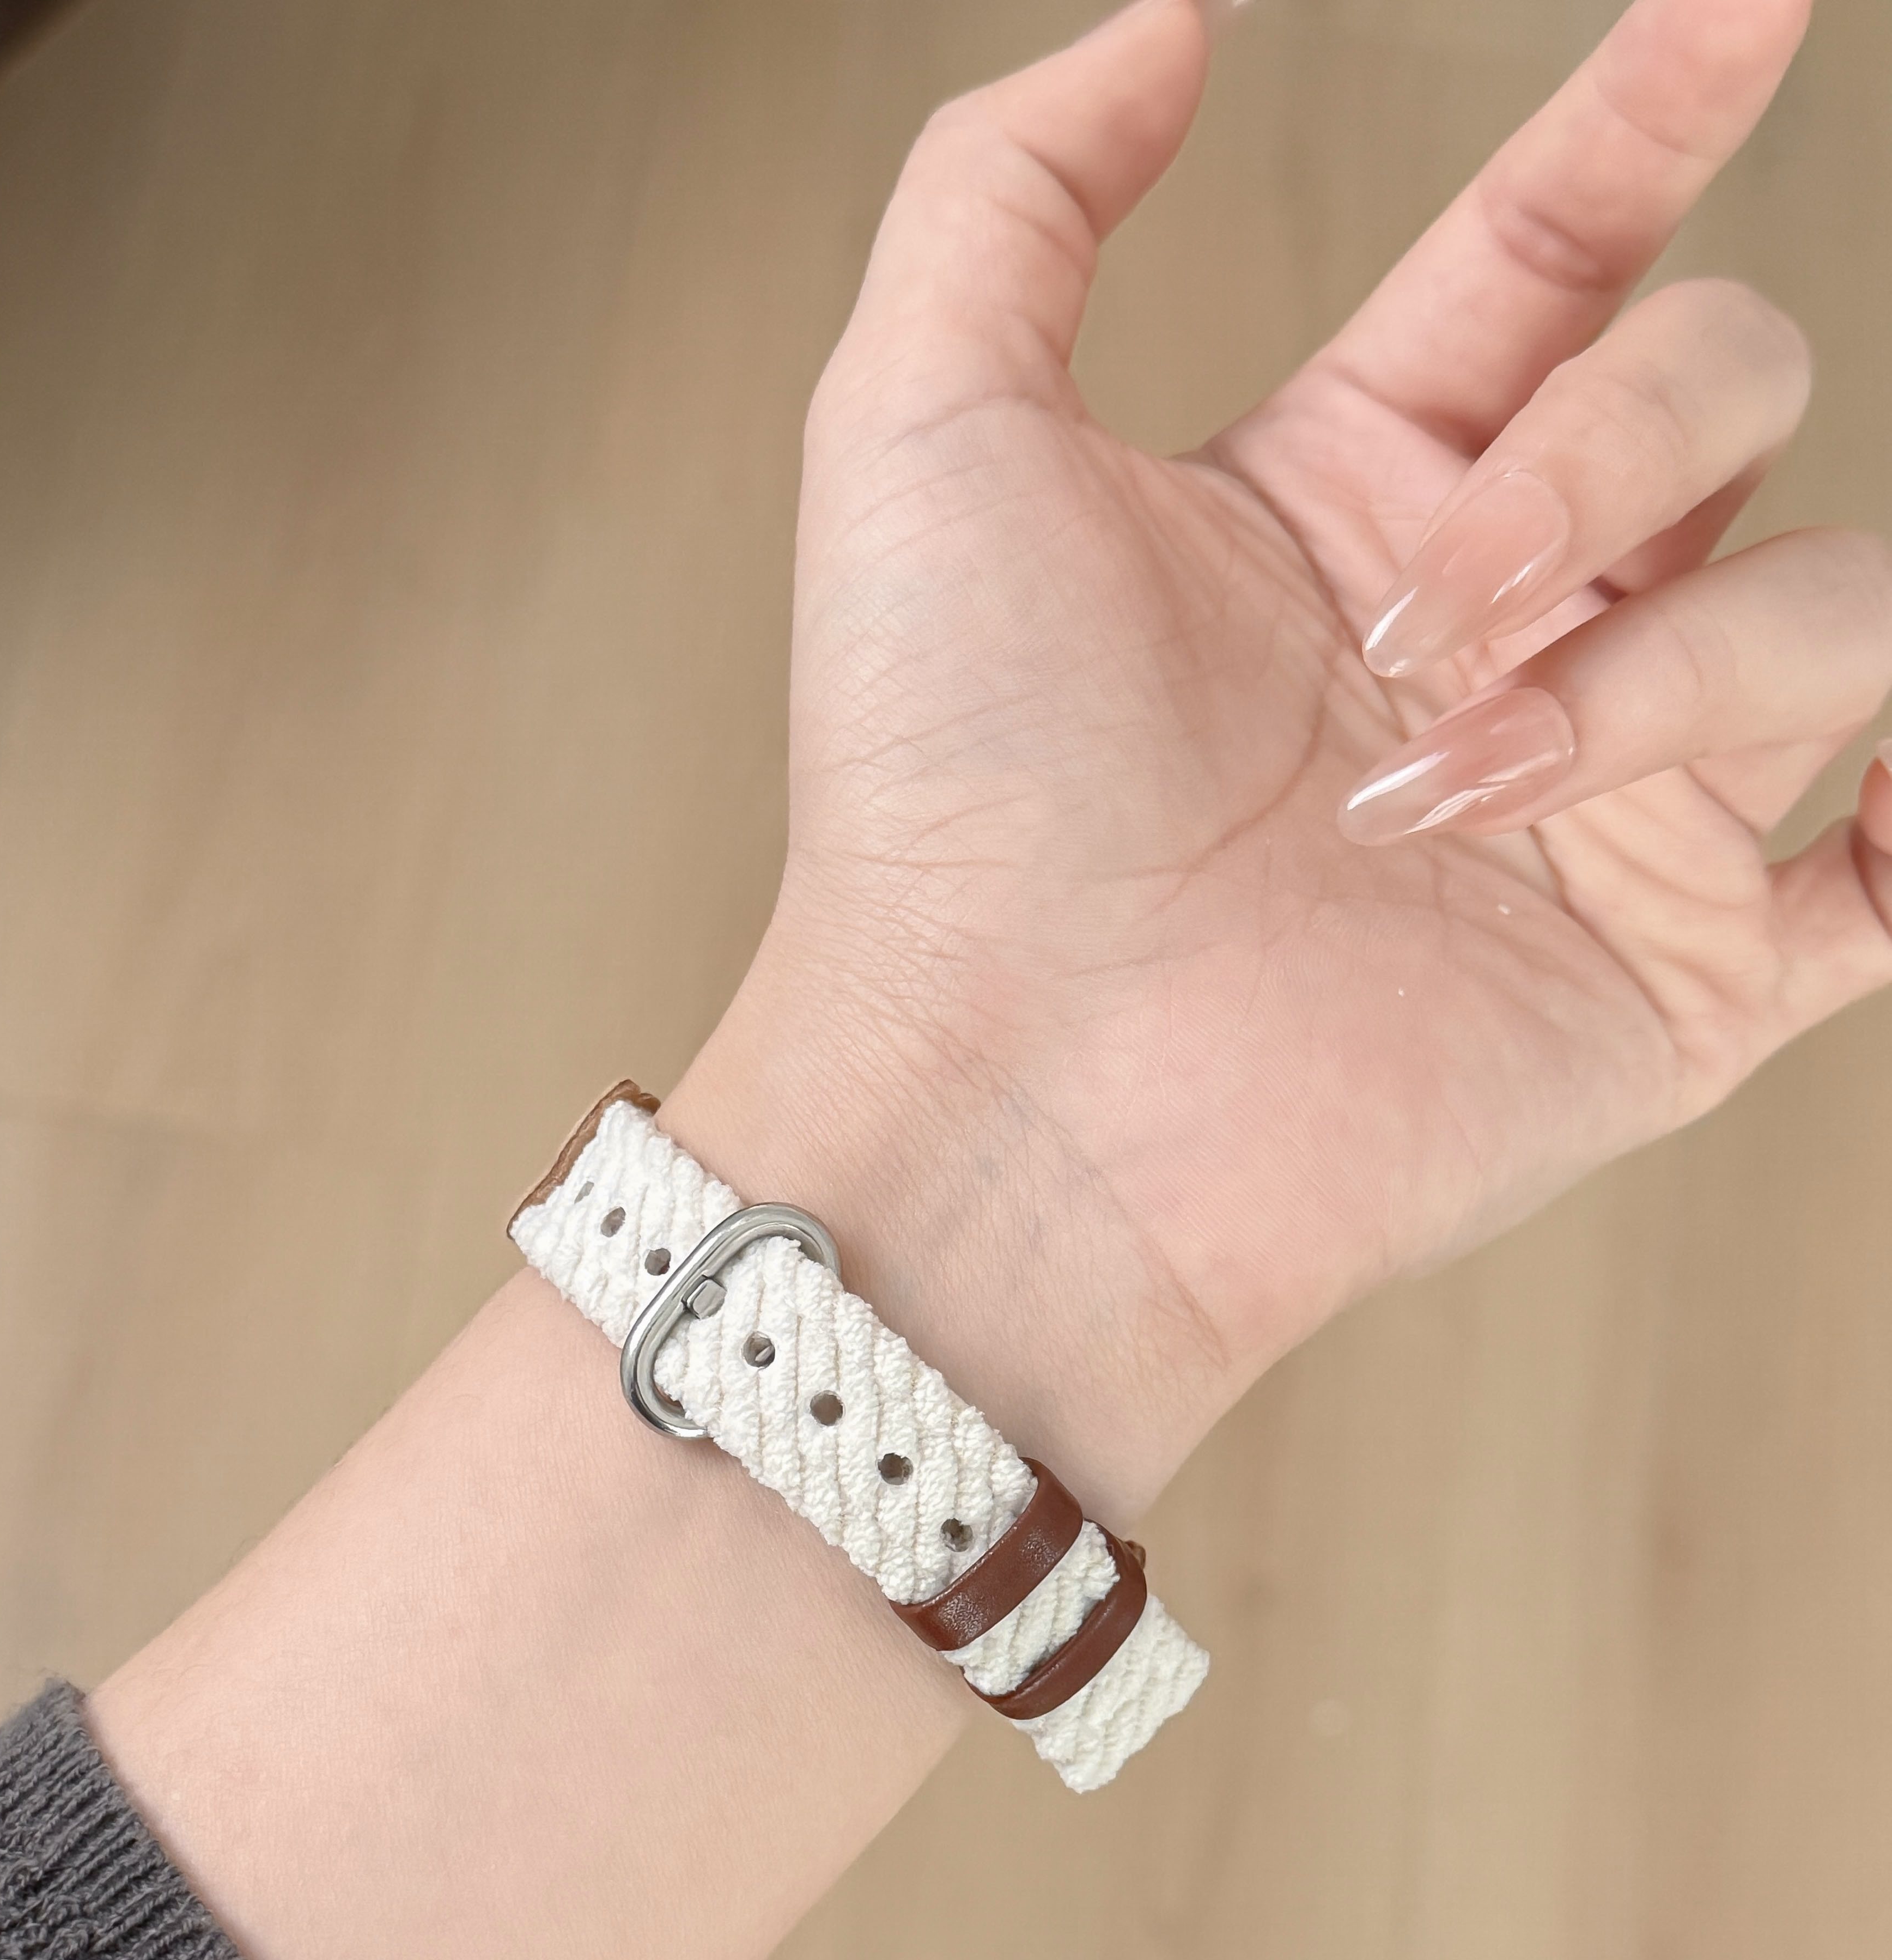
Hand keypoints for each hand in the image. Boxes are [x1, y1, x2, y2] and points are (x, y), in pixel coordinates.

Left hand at [670, 0, 1891, 1526]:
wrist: (1006, 1092)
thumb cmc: (942, 795)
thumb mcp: (920, 427)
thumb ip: (1014, 189)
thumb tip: (1166, 20)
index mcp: (1355, 491)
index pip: (1564, 251)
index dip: (1657, 109)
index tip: (1740, 0)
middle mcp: (1503, 628)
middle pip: (1728, 387)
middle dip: (1610, 457)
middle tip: (1423, 627)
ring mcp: (1607, 807)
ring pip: (1839, 608)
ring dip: (1681, 668)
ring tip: (1466, 792)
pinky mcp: (1675, 987)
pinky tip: (1863, 798)